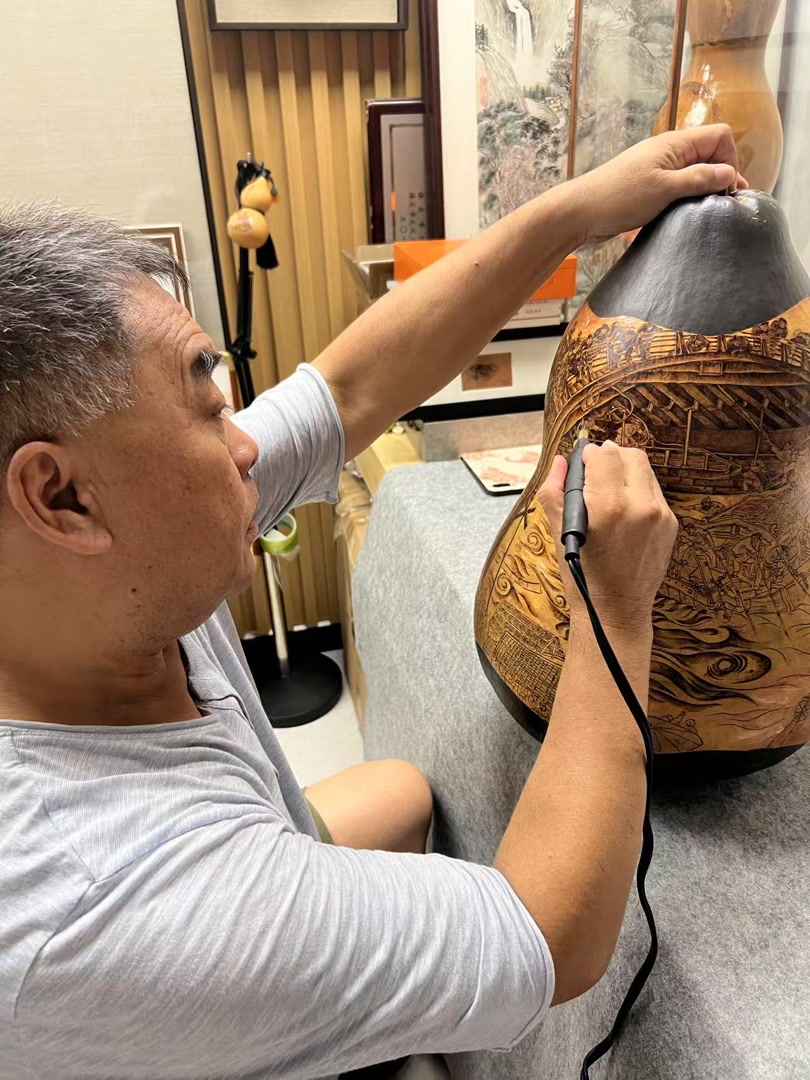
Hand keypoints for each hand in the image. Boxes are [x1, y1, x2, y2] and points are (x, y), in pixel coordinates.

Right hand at [538, 442, 677, 632]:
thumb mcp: (559, 532)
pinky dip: (638, 490)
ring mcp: (660, 515)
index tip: (581, 461)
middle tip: (595, 469)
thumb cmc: (583, 575)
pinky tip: (623, 508)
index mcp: (609, 506)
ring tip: (608, 489)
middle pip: (631, 454)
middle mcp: (640, 506)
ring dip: (626, 471)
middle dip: (611, 455)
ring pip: (646, 470)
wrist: (614, 610)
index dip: (590, 453)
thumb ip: (555, 491)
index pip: (605, 454)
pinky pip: (654, 492)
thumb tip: (560, 462)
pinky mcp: (671, 524)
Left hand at [572, 124, 747, 244]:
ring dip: (705, 188)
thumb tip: (730, 173)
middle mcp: (669, 152)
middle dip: (721, 174)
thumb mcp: (664, 188)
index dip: (730, 159)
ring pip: (694, 172)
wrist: (580, 212)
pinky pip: (678, 187)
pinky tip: (689, 213)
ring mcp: (658, 170)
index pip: (719, 136)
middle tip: (726, 203)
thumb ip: (698, 179)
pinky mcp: (649, 188)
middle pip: (709, 154)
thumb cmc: (619, 197)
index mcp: (675, 144)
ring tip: (712, 210)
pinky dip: (688, 197)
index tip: (727, 189)